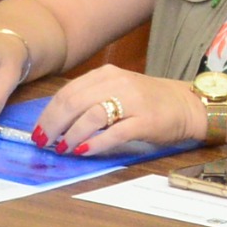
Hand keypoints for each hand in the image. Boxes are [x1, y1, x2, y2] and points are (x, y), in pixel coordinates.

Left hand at [21, 66, 205, 157]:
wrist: (187, 105)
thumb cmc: (149, 101)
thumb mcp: (118, 90)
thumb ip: (92, 99)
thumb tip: (58, 122)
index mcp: (107, 74)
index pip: (68, 91)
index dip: (48, 113)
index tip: (38, 131)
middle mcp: (117, 83)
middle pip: (74, 102)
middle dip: (54, 125)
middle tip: (43, 142)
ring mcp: (132, 101)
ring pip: (91, 116)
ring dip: (72, 135)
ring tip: (62, 148)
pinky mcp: (145, 121)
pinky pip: (115, 132)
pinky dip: (96, 143)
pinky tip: (84, 151)